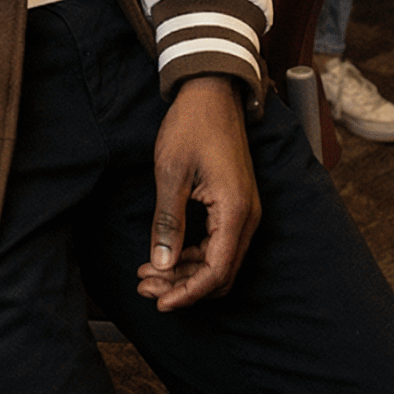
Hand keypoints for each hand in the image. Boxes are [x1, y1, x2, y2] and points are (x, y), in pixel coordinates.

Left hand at [135, 76, 259, 311]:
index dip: (187, 293)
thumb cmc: (192, 124)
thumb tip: (161, 264)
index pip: (216, 272)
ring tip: (149, 273)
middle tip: (147, 287)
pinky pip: (219, 243)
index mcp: (235, 211)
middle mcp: (247, 216)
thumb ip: (168, 222)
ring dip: (186, 272)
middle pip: (219, 273)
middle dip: (183, 286)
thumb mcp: (171, 172)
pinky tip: (167, 254)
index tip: (160, 302)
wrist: (212, 91)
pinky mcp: (236, 204)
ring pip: (219, 261)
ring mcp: (244, 211)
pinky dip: (194, 255)